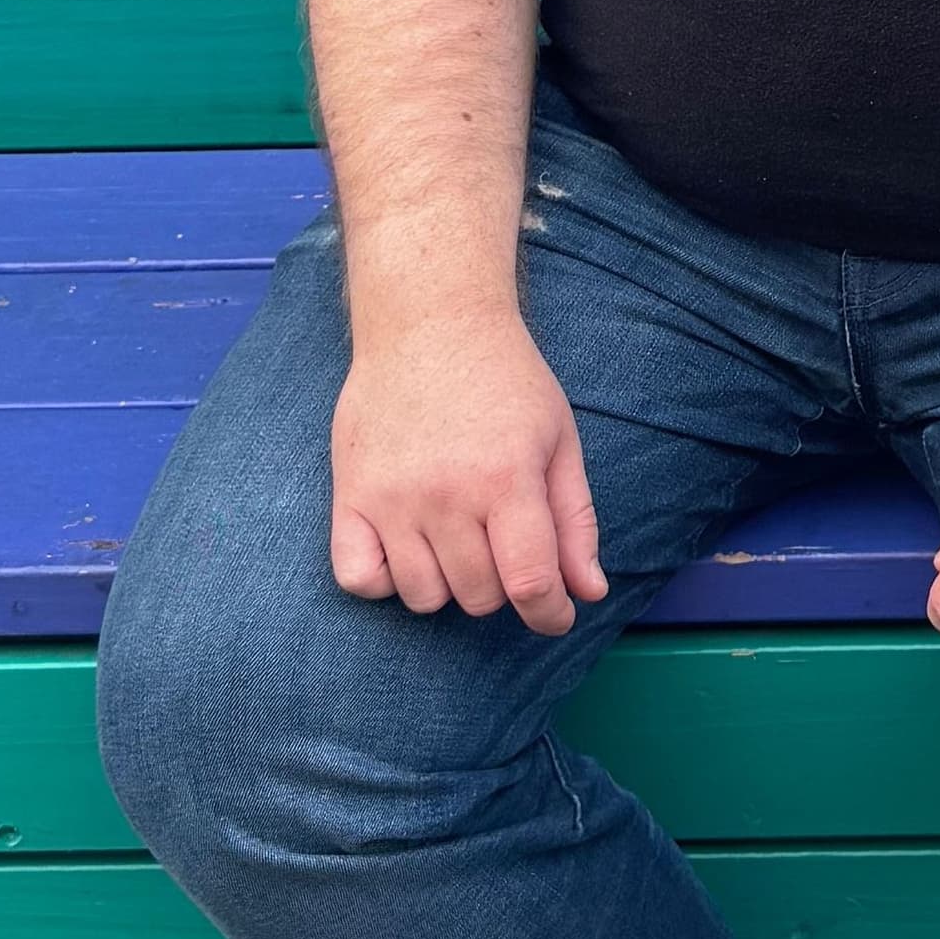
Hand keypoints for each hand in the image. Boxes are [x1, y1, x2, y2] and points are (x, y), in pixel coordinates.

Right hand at [329, 308, 607, 633]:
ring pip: (423, 597)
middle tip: (503, 543)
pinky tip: (408, 548)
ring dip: (449, 584)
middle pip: (479, 596)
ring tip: (458, 539)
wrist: (430, 323)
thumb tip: (589, 592)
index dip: (549, 614)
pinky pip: (360, 579)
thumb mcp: (558, 438)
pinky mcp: (349, 496)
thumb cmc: (505, 379)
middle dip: (502, 585)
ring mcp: (392, 499)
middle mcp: (446, 495)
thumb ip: (575, 520)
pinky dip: (386, 579)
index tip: (554, 616)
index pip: (529, 583)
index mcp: (507, 478)